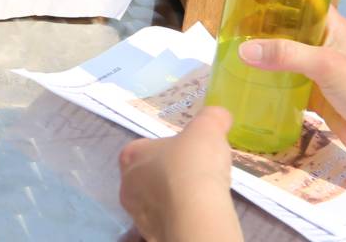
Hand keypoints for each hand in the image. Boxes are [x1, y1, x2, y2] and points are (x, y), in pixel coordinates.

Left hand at [118, 107, 240, 241]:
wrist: (194, 212)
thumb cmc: (193, 164)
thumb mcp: (207, 129)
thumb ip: (212, 119)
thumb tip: (219, 115)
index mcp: (132, 156)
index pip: (142, 149)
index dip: (163, 150)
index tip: (184, 154)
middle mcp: (127, 185)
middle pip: (146, 178)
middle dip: (166, 177)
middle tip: (193, 177)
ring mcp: (137, 215)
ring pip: (154, 204)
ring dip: (172, 201)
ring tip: (199, 199)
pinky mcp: (151, 235)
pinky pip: (164, 225)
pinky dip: (178, 220)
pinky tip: (196, 217)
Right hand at [238, 8, 345, 162]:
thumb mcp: (324, 64)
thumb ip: (285, 54)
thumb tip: (243, 49)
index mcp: (334, 28)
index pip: (305, 2)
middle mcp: (326, 46)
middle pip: (291, 29)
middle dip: (266, 25)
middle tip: (235, 26)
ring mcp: (321, 72)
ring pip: (288, 57)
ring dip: (266, 54)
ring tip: (236, 51)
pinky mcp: (316, 96)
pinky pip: (288, 84)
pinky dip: (271, 81)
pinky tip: (250, 83)